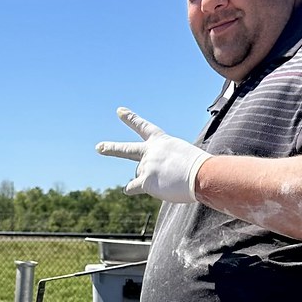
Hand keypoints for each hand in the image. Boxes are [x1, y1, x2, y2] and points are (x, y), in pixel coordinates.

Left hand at [96, 107, 210, 202]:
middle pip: (127, 150)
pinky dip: (132, 188)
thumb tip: (158, 178)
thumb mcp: (184, 156)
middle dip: (112, 148)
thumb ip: (169, 163)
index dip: (131, 119)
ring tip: (169, 181)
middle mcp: (150, 151)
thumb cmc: (200, 166)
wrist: (201, 175)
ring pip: (141, 176)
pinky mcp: (145, 181)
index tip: (119, 111)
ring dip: (152, 180)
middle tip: (99, 147)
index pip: (144, 127)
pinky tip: (127, 190)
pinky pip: (134, 186)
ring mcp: (146, 165)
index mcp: (162, 141)